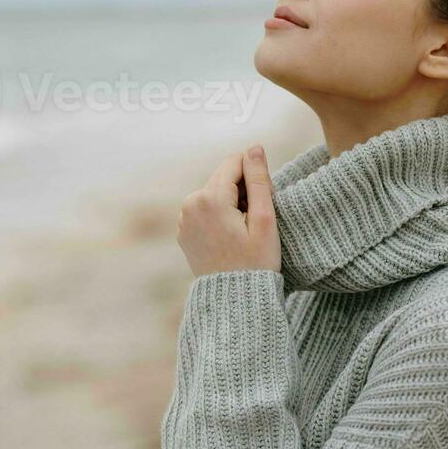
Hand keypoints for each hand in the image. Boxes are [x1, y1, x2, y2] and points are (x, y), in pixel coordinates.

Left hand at [177, 145, 280, 277]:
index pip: (235, 162)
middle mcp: (190, 203)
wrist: (233, 301)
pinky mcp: (183, 230)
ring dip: (231, 203)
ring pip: (215, 192)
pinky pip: (205, 209)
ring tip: (242, 233)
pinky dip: (219, 216)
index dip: (255, 178)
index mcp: (210, 198)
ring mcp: (183, 218)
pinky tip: (229, 239)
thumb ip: (259, 179)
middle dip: (243, 191)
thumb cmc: (255, 262)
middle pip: (224, 177)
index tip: (262, 205)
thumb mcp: (264, 219)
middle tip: (254, 223)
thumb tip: (255, 147)